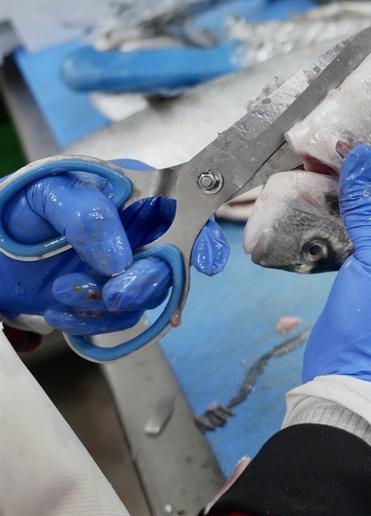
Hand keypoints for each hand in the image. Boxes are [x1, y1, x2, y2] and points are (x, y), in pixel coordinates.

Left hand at [0, 163, 229, 334]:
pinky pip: (119, 321)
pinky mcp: (108, 300)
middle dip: (147, 282)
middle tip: (115, 291)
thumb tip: (120, 258)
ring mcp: (127, 270)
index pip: (188, 214)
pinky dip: (90, 322)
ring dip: (109, 304)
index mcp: (137, 196)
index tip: (204, 263)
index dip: (205, 239)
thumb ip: (86, 214)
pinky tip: (59, 311)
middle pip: (171, 264)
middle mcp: (142, 235)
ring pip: (147, 298)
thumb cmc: (22, 205)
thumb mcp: (48, 193)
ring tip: (61, 292)